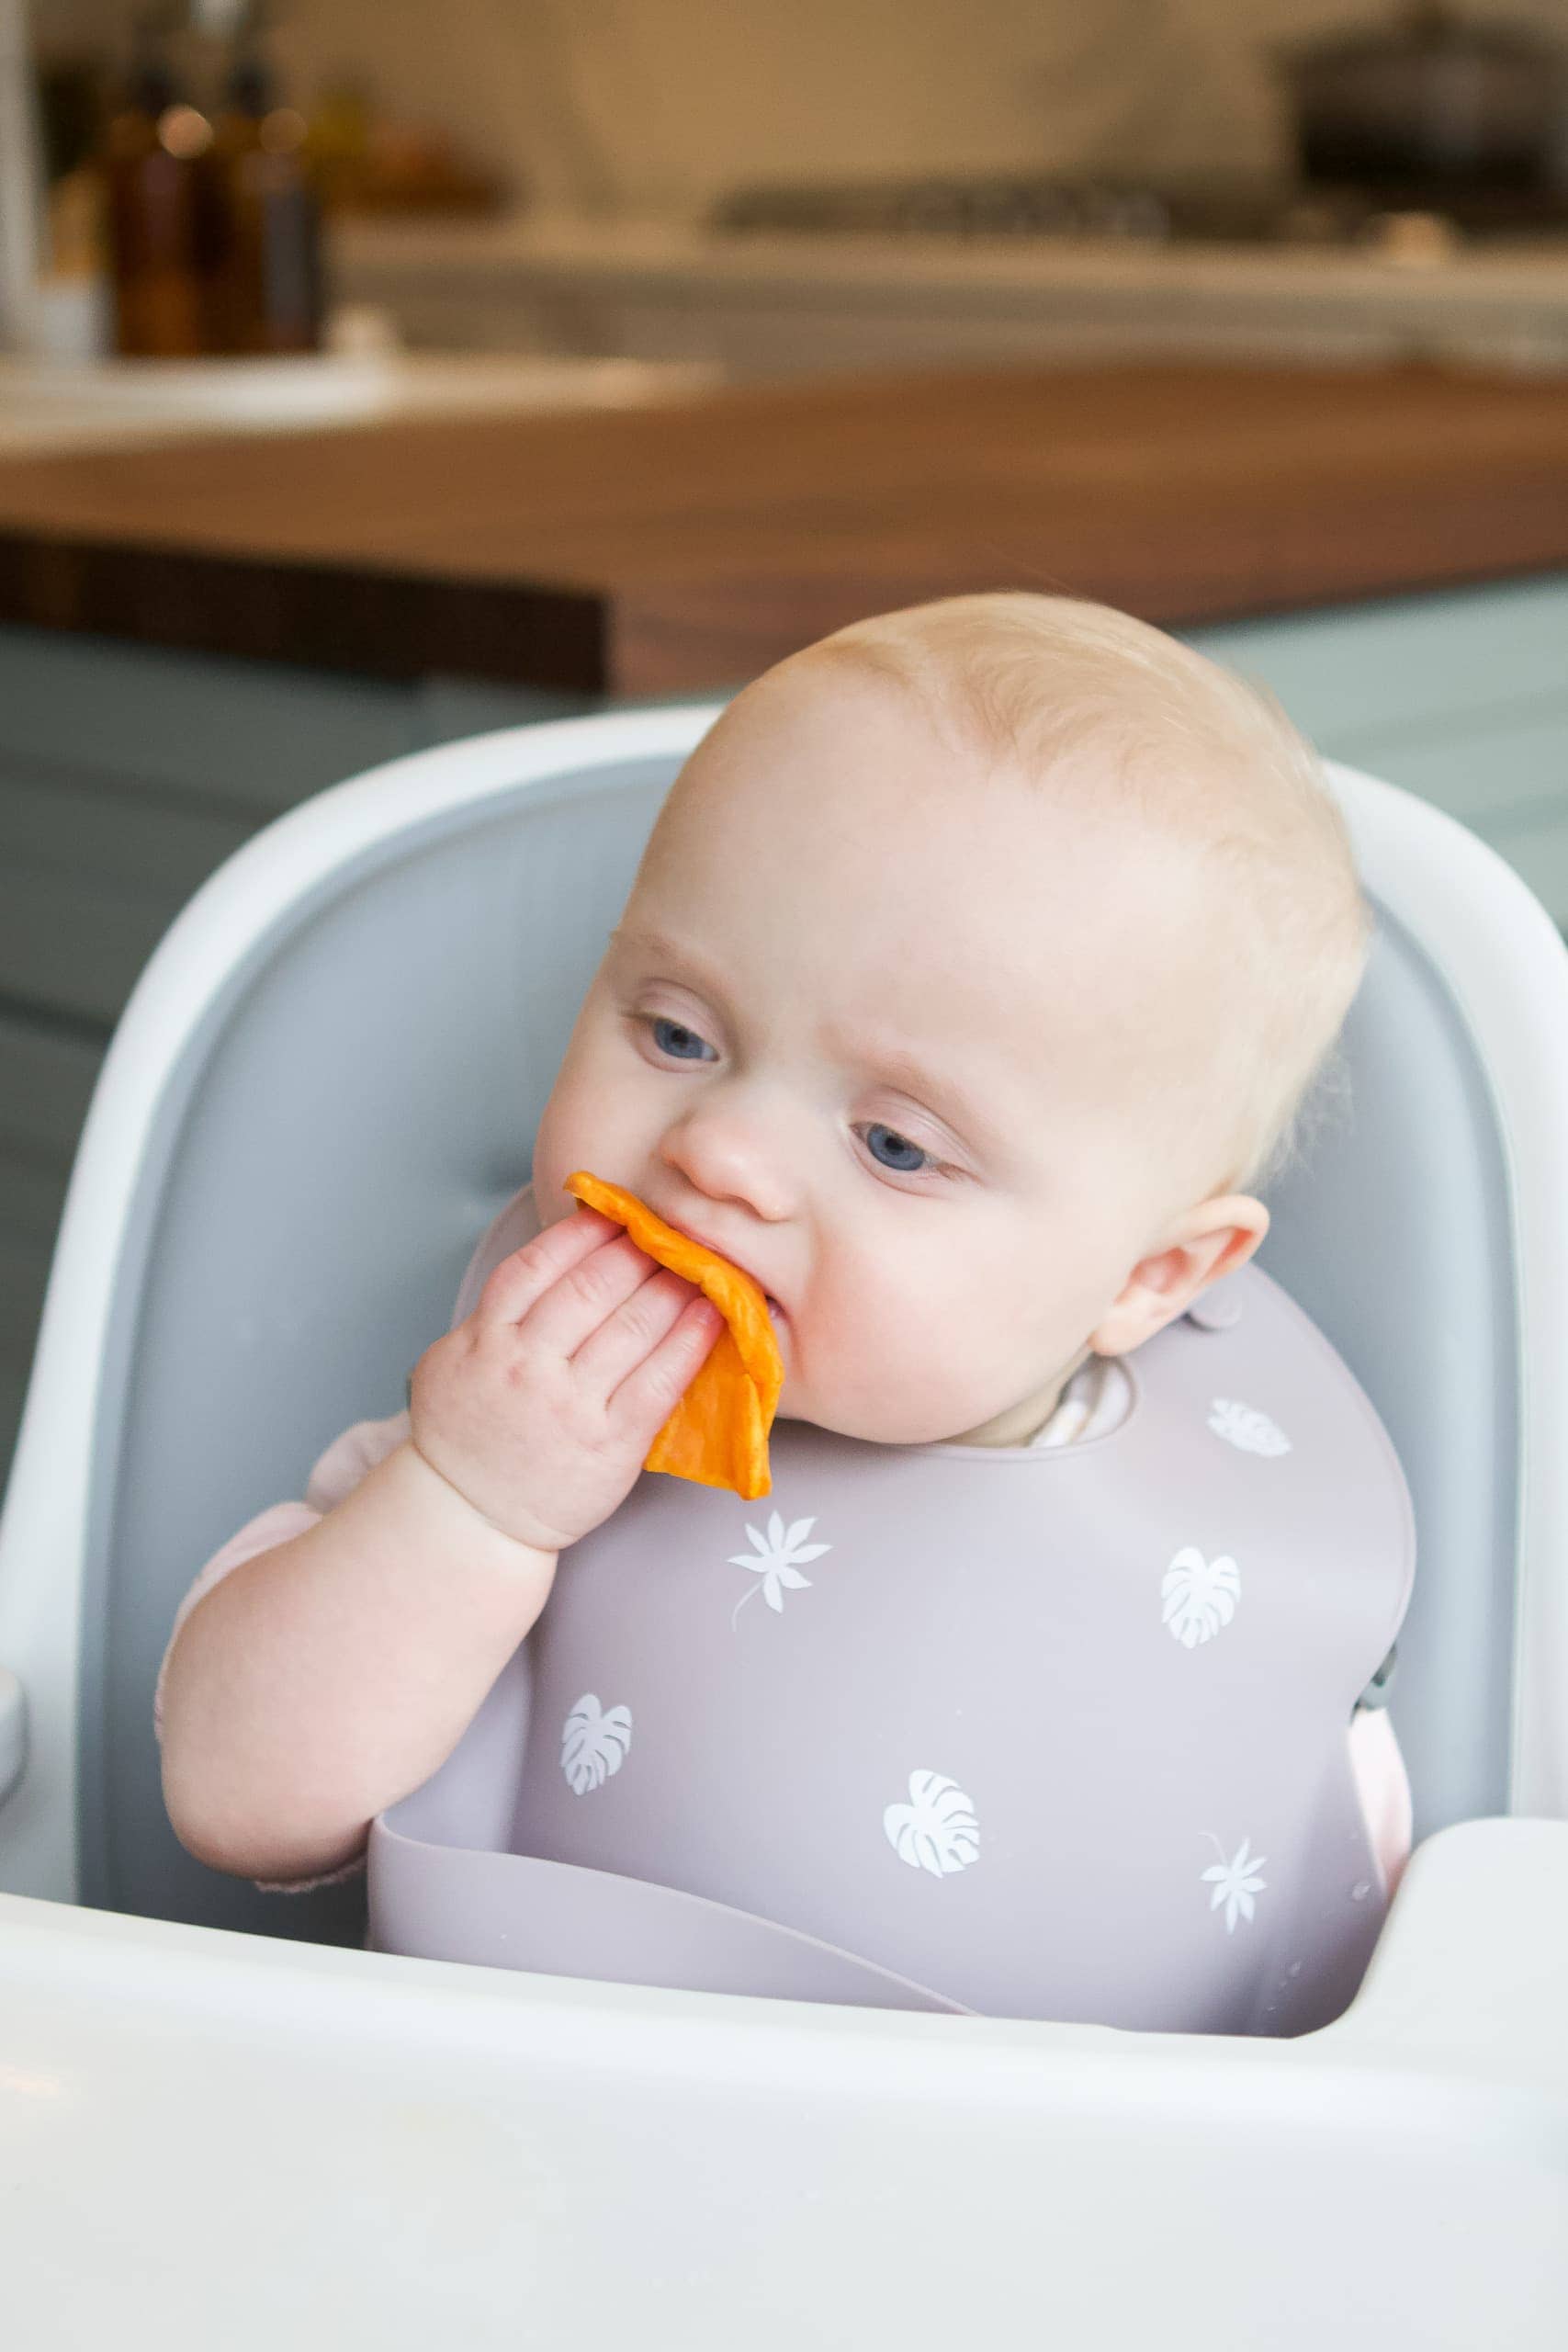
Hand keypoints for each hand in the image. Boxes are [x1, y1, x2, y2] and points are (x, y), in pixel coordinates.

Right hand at [408, 1206, 723, 1552]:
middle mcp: (526, 1365)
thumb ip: (497, 1314)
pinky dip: (691, 1340)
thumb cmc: (467, 1435)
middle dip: (639, 1251)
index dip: (585, 1231)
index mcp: (485, 1337)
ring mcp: (569, 1405)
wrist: (469, 1518)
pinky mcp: (610, 1442)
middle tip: (671, 1231)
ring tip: (702, 1265)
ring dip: (674, 1286)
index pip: (539, 1264)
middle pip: (592, 1286)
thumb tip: (559, 1260)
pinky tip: (712, 1315)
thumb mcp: (452, 1360)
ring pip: (632, 1325)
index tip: (618, 1214)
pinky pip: (659, 1379)